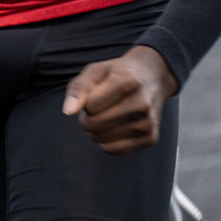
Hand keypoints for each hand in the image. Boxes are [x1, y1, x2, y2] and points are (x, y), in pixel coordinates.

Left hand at [62, 45, 177, 155]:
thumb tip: (68, 112)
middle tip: (94, 106)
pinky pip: (114, 150)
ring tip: (105, 114)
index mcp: (127, 81)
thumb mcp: (95, 70)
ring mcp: (148, 123)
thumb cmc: (118, 72)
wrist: (152, 77)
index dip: (85, 101)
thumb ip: (78, 88)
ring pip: (102, 139)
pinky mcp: (151, 138)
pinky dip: (106, 141)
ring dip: (95, 129)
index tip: (93, 93)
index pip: (90, 105)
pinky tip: (114, 126)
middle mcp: (141, 103)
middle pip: (94, 124)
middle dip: (87, 117)